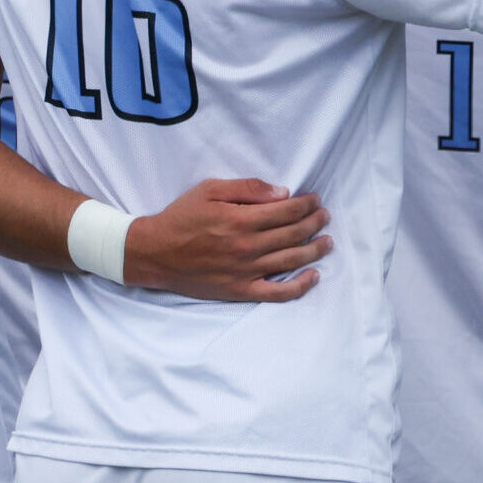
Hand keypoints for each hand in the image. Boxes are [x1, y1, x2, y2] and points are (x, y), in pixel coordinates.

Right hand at [123, 178, 332, 301]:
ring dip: (315, 250)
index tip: (315, 200)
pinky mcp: (241, 290)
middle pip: (294, 234)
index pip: (287, 211)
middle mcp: (248, 247)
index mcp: (241, 219)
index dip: (307, 204)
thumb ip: (247, 189)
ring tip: (327, 242)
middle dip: (315, 223)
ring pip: (292, 261)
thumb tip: (282, 193)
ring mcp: (246, 271)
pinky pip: (278, 293)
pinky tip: (314, 277)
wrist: (154, 254)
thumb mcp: (209, 190)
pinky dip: (300, 286)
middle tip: (325, 217)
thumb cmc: (181, 218)